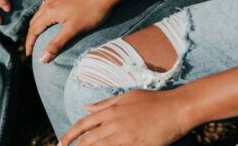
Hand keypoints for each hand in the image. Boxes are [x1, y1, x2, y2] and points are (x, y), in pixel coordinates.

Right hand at [25, 0, 124, 61]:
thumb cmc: (92, 11)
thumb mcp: (74, 30)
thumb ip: (56, 44)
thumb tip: (41, 59)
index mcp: (50, 10)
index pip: (33, 29)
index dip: (29, 43)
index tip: (28, 54)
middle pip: (35, 18)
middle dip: (32, 32)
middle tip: (33, 44)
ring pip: (43, 7)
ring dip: (40, 20)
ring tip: (42, 30)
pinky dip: (49, 8)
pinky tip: (56, 11)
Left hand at [60, 89, 192, 145]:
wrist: (176, 108)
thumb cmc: (153, 101)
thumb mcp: (127, 96)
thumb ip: (105, 103)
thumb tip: (85, 107)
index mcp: (110, 110)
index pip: (83, 124)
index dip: (70, 134)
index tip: (61, 142)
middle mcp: (114, 124)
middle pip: (87, 140)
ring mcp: (124, 137)